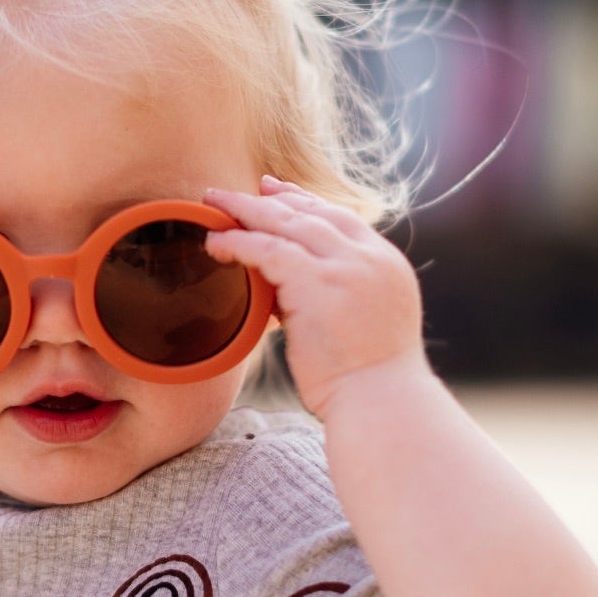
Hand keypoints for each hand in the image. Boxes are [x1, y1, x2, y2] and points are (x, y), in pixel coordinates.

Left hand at [204, 176, 425, 419]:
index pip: (339, 217)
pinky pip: (268, 250)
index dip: (302, 201)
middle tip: (231, 193)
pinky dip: (238, 242)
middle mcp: (370, 258)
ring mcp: (347, 267)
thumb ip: (332, 296)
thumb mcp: (360, 324)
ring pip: (287, 223)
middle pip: (312, 213)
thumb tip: (286, 291)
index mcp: (385, 263)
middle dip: (269, 199)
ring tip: (212, 203)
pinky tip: (215, 243)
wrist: (382, 404)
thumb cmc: (367, 382)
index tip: (272, 191)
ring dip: (246, 211)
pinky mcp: (318, 283)